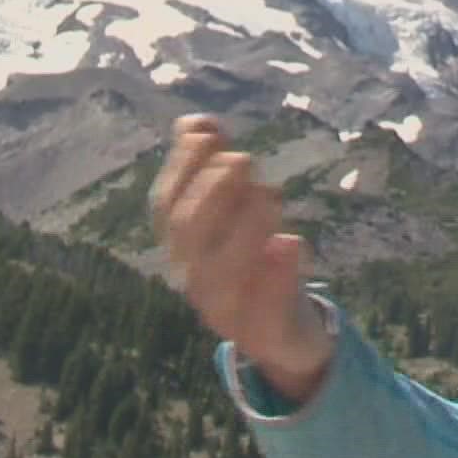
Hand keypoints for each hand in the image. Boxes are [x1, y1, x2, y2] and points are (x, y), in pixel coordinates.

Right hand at [150, 114, 333, 404]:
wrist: (286, 332)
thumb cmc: (255, 257)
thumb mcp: (238, 210)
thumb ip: (217, 167)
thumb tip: (194, 122)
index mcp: (183, 247)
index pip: (166, 204)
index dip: (182, 166)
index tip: (208, 131)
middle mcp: (195, 278)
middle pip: (187, 234)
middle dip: (211, 191)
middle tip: (244, 159)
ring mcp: (226, 311)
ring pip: (218, 276)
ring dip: (242, 229)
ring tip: (268, 195)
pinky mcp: (265, 335)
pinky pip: (264, 314)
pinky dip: (276, 277)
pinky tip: (291, 242)